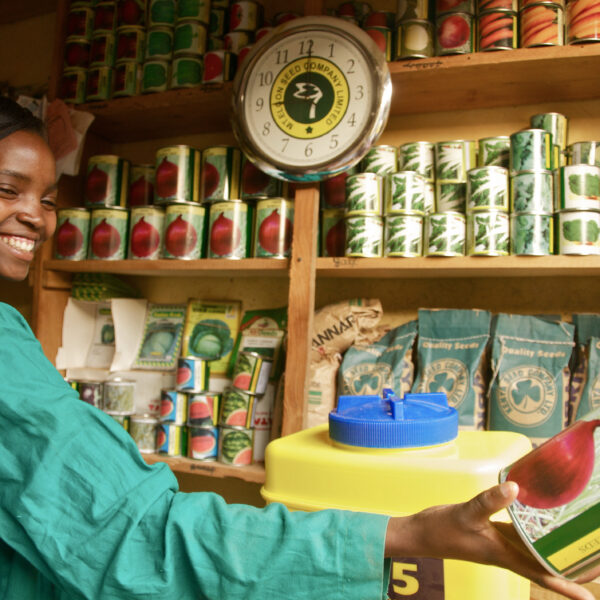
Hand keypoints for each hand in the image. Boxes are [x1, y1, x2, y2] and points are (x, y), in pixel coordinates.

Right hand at [385, 481, 596, 599]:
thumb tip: (516, 487)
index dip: (566, 587)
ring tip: (577, 546)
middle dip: (568, 569)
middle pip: (544, 566)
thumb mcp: (466, 514)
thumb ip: (490, 501)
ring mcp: (499, 543)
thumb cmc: (442, 529)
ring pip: (533, 551)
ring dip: (554, 551)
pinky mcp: (491, 532)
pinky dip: (534, 532)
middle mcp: (506, 552)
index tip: (591, 597)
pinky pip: (520, 535)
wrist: (420, 533)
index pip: (542, 575)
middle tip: (594, 565)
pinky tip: (541, 522)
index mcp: (504, 554)